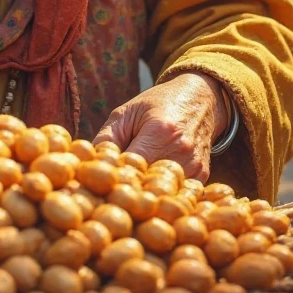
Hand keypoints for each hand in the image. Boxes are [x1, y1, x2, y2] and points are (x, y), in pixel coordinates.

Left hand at [93, 73, 227, 180]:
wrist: (200, 99)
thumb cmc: (158, 104)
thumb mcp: (127, 112)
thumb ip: (107, 138)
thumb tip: (89, 165)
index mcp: (160, 132)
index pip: (131, 167)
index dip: (114, 174)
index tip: (101, 177)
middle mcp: (181, 151)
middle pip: (146, 184)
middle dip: (127, 187)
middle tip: (112, 186)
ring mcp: (195, 166)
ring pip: (161, 192)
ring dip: (145, 192)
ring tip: (132, 185)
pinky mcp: (203, 176)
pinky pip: (176, 192)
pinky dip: (161, 191)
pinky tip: (151, 184)